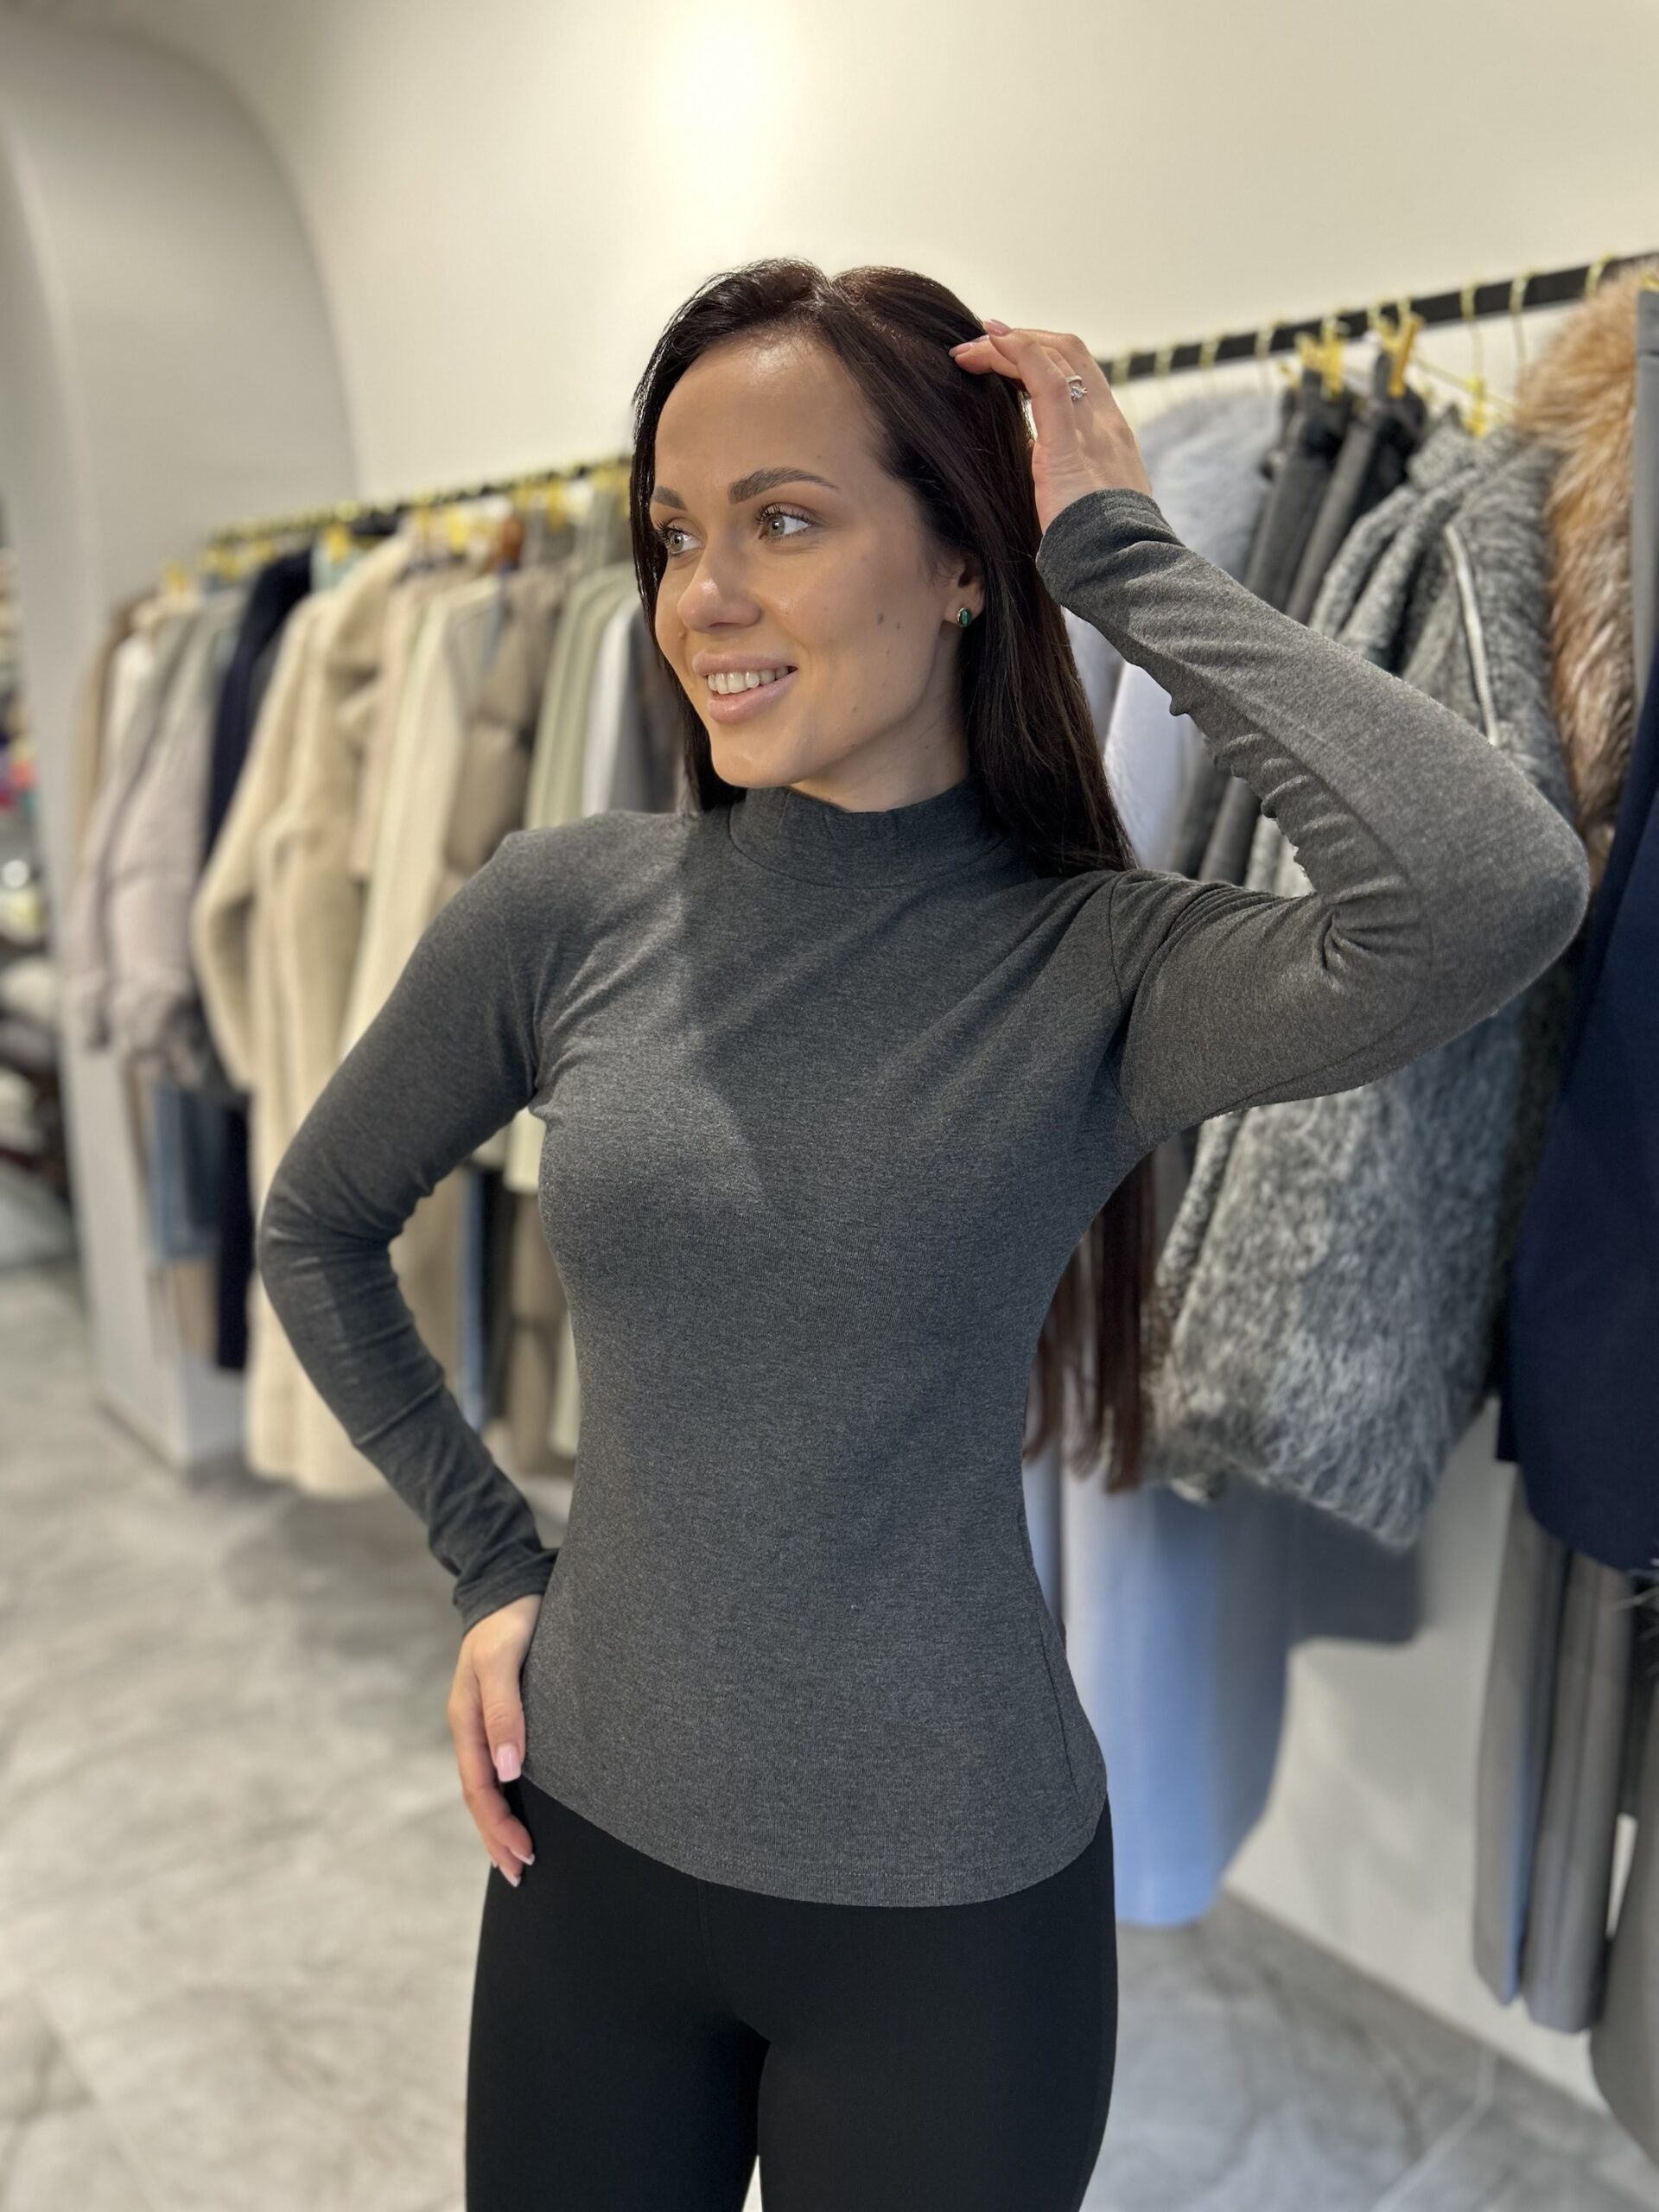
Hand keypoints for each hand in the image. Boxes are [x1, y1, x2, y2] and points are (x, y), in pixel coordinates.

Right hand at [448, 1590, 543, 1885]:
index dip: (499, 1825)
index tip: (524, 1854)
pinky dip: (503, 1796)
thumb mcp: (503, 1660)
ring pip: (485, 1785)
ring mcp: (481, 1722)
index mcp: (465, 1720)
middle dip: (496, 1837)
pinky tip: (517, 1808)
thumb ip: (505, 1711)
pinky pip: (495, 1766)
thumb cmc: (509, 1620)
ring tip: (516, 1858)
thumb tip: (508, 1770)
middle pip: (478, 1796)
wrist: (508, 1584)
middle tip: (520, 1874)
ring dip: (498, 1823)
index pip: (479, 1788)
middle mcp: (470, 1727)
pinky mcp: (498, 1713)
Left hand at [948, 319, 1152, 535]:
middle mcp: (1107, 422)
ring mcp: (1091, 428)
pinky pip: (1045, 379)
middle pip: (1070, 352)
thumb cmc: (1096, 551)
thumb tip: (1030, 471)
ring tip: (970, 350)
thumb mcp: (1080, 503)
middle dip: (1022, 341)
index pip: (1080, 375)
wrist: (1119, 569)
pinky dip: (1017, 351)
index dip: (1040, 357)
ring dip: (1007, 345)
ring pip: (1056, 355)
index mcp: (1111, 437)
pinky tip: (991, 341)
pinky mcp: (1067, 443)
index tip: (1003, 362)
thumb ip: (1060, 479)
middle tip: (978, 348)